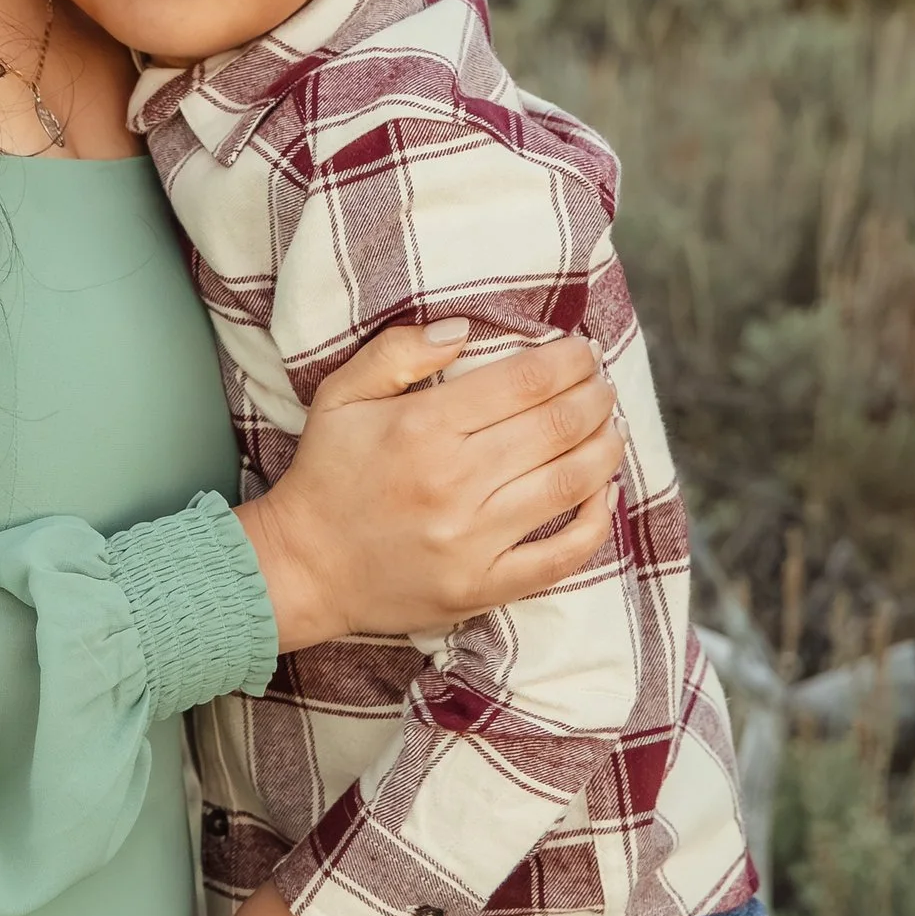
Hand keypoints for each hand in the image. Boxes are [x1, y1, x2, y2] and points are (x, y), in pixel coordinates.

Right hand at [244, 328, 622, 655]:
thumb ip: (399, 351)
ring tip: (610, 428)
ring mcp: (473, 540)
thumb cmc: (326, 474)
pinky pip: (560, 556)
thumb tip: (464, 328)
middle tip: (602, 385)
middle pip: (557, 426)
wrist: (303, 568)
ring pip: (570, 484)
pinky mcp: (483, 586)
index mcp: (423, 428)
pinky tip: (604, 493)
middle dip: (594, 396)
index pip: (525, 382)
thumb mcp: (342, 395)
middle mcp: (455, 482)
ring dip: (605, 448)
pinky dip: (595, 522)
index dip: (568, 360)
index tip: (583, 352)